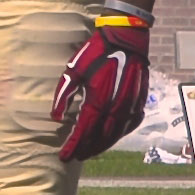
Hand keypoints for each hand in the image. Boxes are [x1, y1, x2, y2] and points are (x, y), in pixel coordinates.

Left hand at [53, 11, 150, 161]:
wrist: (126, 38)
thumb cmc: (95, 52)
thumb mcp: (73, 70)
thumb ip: (63, 94)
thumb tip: (54, 117)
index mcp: (98, 98)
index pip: (84, 130)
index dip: (74, 145)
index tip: (64, 157)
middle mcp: (117, 106)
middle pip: (101, 137)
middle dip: (87, 149)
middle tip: (75, 157)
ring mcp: (131, 105)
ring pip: (116, 134)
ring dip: (102, 145)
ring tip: (90, 152)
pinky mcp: (140, 101)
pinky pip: (130, 124)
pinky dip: (119, 134)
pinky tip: (111, 137)